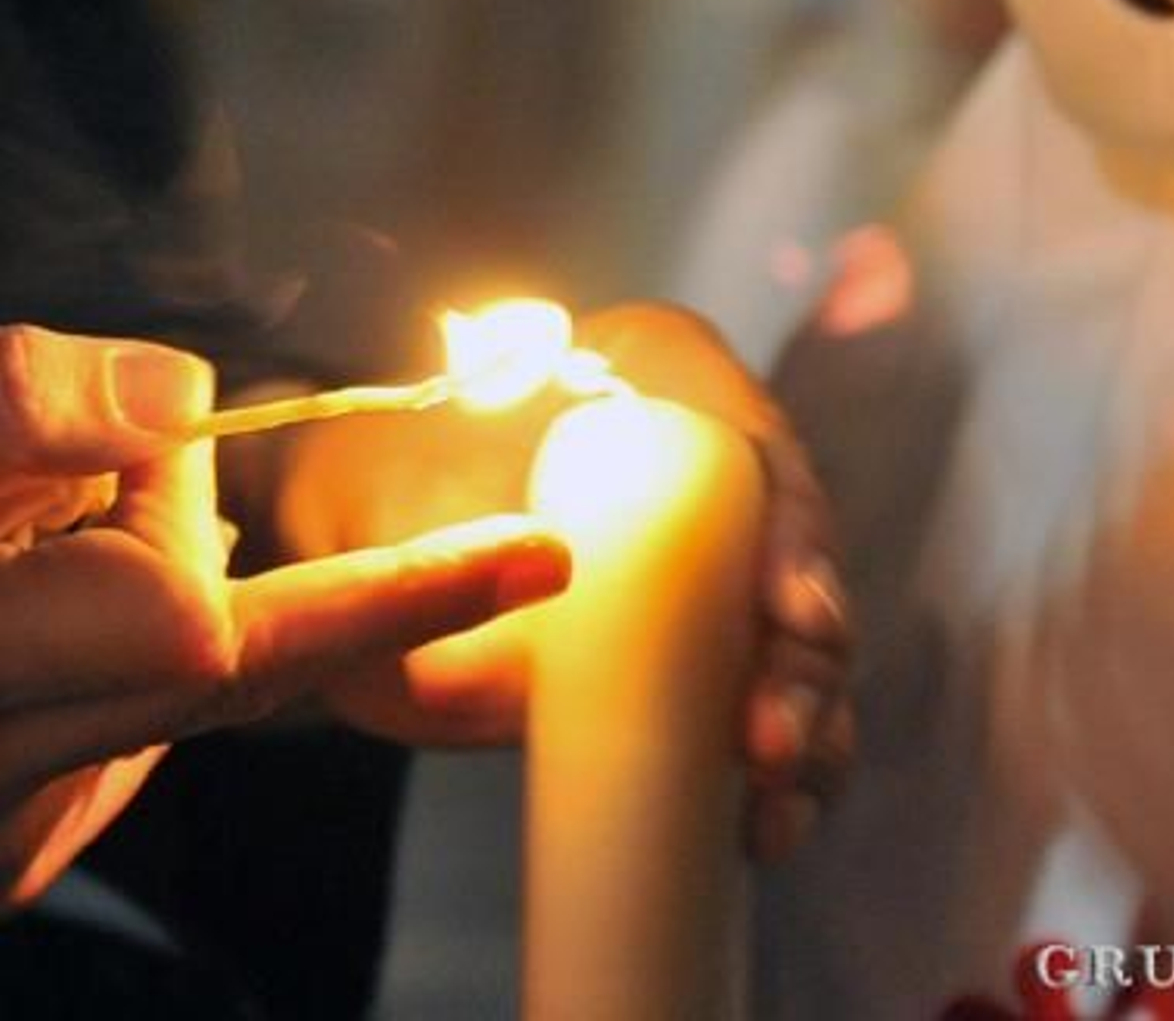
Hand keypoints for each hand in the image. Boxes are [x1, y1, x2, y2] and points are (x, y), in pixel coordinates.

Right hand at [0, 325, 568, 906]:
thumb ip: (17, 403)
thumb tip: (183, 394)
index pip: (234, 627)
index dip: (402, 586)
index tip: (543, 560)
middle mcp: (9, 785)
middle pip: (213, 630)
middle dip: (179, 522)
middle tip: (86, 467)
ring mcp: (10, 833)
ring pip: (179, 670)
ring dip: (129, 570)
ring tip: (9, 538)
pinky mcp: (13, 845)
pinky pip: (127, 713)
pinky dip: (111, 630)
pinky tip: (20, 598)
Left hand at [284, 303, 853, 859]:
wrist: (344, 525)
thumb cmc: (367, 487)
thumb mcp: (384, 516)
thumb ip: (436, 577)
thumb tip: (492, 683)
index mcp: (654, 363)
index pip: (758, 442)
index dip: (795, 528)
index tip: (788, 613)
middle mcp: (709, 445)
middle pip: (798, 548)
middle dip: (807, 650)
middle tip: (770, 738)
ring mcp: (719, 539)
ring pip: (802, 627)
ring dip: (810, 719)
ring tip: (773, 810)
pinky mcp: (709, 625)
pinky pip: (764, 685)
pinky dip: (781, 760)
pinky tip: (764, 828)